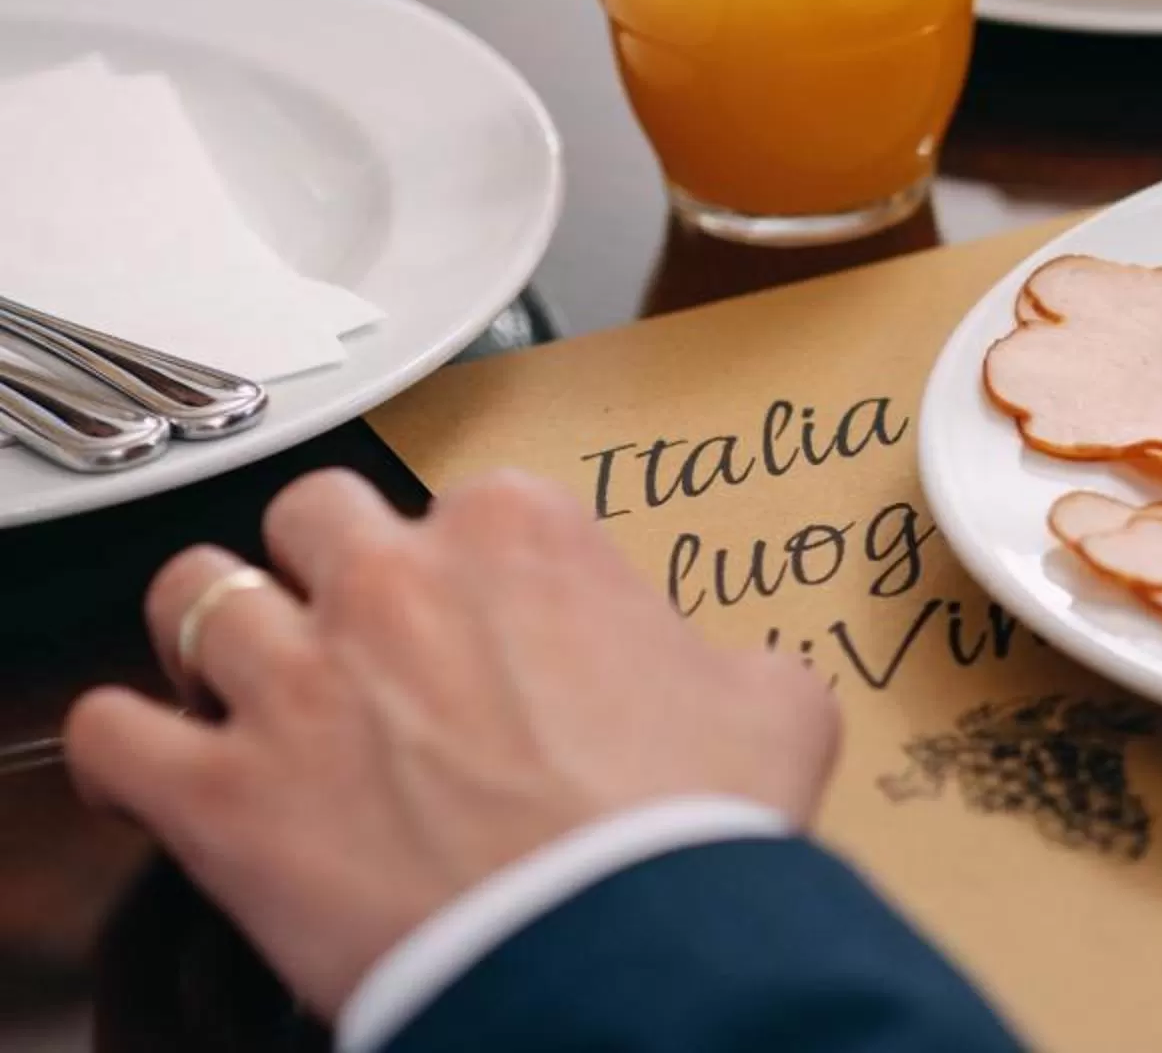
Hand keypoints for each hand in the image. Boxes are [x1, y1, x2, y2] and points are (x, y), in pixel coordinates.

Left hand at [63, 470, 837, 1021]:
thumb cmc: (686, 825)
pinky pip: (109, 730)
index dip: (477, 566)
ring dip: (212, 633)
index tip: (487, 617)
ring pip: (191, 593)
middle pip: (314, 514)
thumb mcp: (772, 702)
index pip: (469, 499)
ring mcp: (296, 678)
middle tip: (358, 629)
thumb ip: (726, 658)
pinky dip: (123, 746)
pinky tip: (156, 770)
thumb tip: (724, 680)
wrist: (615, 942)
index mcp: (523, 534)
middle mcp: (394, 579)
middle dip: (328, 563)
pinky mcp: (220, 791)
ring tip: (240, 679)